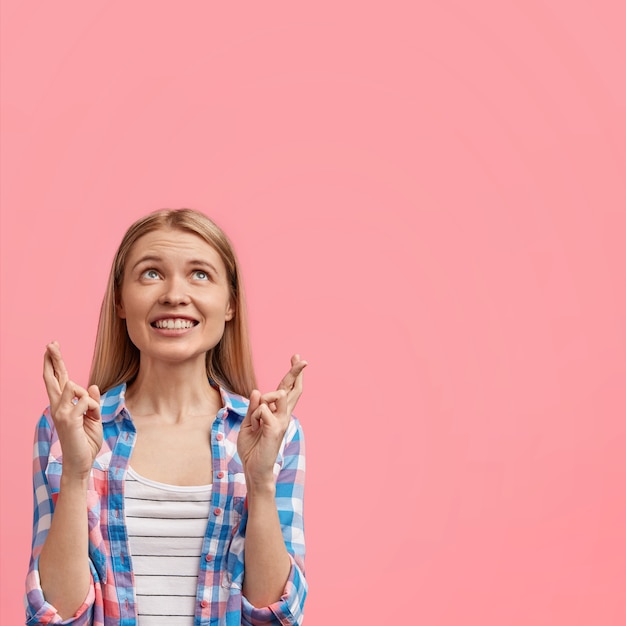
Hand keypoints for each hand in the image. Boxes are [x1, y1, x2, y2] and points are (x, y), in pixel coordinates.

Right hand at [43, 342, 102, 479]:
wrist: (81, 462)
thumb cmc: (86, 441)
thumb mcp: (93, 417)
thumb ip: (91, 401)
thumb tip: (91, 385)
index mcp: (63, 405)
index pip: (58, 380)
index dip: (55, 364)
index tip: (52, 347)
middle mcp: (58, 407)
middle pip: (54, 378)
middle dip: (53, 359)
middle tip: (50, 343)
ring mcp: (61, 412)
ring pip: (74, 386)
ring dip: (90, 399)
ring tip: (92, 416)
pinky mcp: (68, 419)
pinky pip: (87, 401)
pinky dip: (95, 409)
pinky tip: (93, 420)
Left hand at [238, 355, 306, 488]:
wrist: (254, 469)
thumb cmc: (252, 447)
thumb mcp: (249, 422)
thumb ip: (254, 407)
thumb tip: (258, 391)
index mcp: (277, 413)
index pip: (287, 389)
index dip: (293, 373)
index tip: (297, 357)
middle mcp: (283, 415)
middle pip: (292, 389)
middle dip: (296, 372)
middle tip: (302, 358)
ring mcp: (281, 422)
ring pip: (277, 395)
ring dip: (262, 402)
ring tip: (257, 420)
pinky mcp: (276, 428)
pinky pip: (262, 409)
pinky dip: (255, 416)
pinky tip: (256, 428)